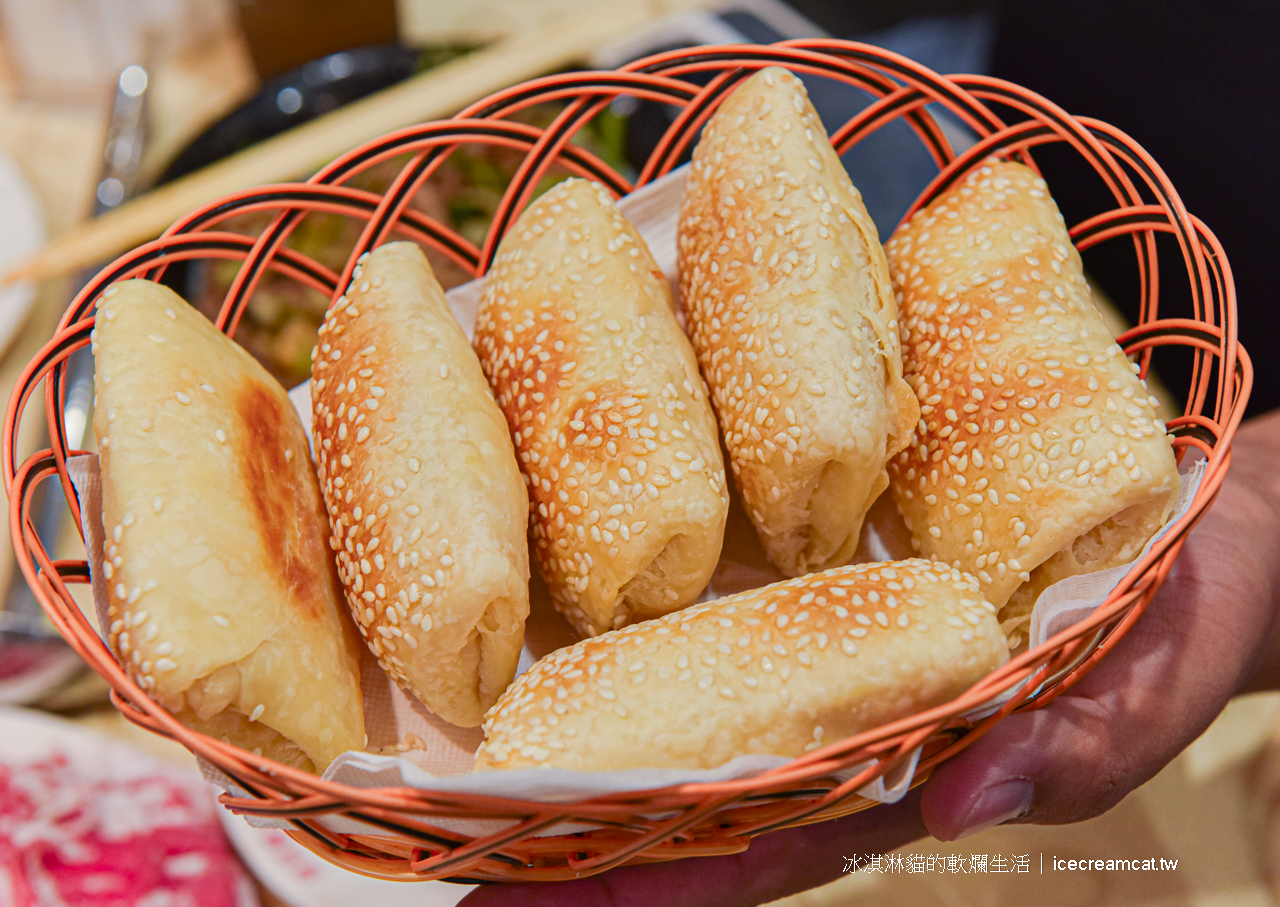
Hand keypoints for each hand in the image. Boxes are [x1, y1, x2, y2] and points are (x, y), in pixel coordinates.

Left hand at [457, 409, 1279, 905]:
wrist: (1185, 501)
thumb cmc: (1176, 612)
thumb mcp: (1144, 684)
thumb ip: (1069, 747)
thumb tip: (964, 809)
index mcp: (889, 761)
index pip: (745, 839)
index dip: (638, 872)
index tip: (521, 892)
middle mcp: (823, 698)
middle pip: (678, 762)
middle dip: (564, 795)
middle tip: (433, 810)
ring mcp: (808, 622)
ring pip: (676, 663)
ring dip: (573, 674)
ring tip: (448, 677)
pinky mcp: (810, 543)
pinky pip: (712, 555)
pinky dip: (637, 556)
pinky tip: (556, 522)